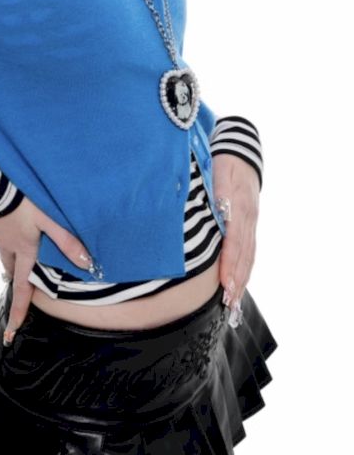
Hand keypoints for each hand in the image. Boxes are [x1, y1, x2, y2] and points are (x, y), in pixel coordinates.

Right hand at [0, 196, 94, 345]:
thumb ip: (65, 240)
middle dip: (15, 275)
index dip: (19, 311)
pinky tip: (3, 215)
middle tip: (19, 278)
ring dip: (8, 251)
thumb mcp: (47, 219)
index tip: (11, 332)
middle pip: (10, 268)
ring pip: (2, 249)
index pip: (22, 287)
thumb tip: (86, 263)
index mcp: (23, 250)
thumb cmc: (19, 202)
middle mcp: (5, 246)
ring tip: (14, 241)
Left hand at [213, 153, 259, 325]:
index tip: (225, 282)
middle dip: (237, 278)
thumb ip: (210, 191)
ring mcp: (250, 223)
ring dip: (242, 278)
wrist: (242, 154)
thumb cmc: (222, 163)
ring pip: (248, 255)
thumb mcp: (214, 171)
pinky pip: (249, 251)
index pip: (234, 240)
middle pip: (243, 253)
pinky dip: (245, 269)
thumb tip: (203, 211)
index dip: (230, 262)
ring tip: (234, 300)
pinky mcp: (250, 226)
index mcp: (237, 206)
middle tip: (229, 301)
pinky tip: (240, 284)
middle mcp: (247, 218)